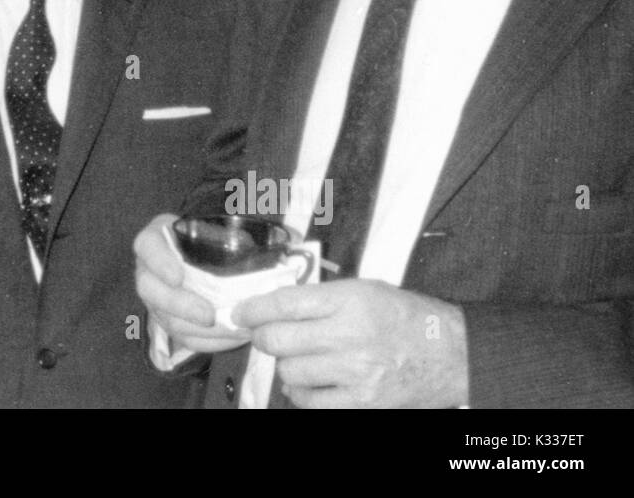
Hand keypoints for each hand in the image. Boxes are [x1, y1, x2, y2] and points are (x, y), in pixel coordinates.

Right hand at [133, 213, 250, 354]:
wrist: (201, 259)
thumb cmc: (209, 238)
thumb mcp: (215, 227)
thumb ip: (231, 233)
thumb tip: (272, 240)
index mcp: (156, 239)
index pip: (147, 246)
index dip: (159, 262)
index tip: (178, 276)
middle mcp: (148, 270)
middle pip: (150, 290)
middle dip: (180, 305)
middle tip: (207, 315)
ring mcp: (155, 299)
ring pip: (166, 319)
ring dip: (196, 329)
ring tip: (228, 330)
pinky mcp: (169, 321)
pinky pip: (182, 337)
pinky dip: (208, 341)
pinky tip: (232, 338)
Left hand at [233, 279, 468, 407]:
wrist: (453, 354)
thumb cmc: (405, 317)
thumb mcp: (365, 290)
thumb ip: (319, 298)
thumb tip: (270, 308)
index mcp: (350, 300)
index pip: (283, 304)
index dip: (253, 310)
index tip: (241, 314)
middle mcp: (350, 336)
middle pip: (277, 341)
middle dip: (263, 337)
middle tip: (266, 336)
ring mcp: (356, 374)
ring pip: (289, 373)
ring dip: (286, 366)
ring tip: (300, 358)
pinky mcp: (363, 403)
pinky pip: (310, 402)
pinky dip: (303, 393)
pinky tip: (312, 383)